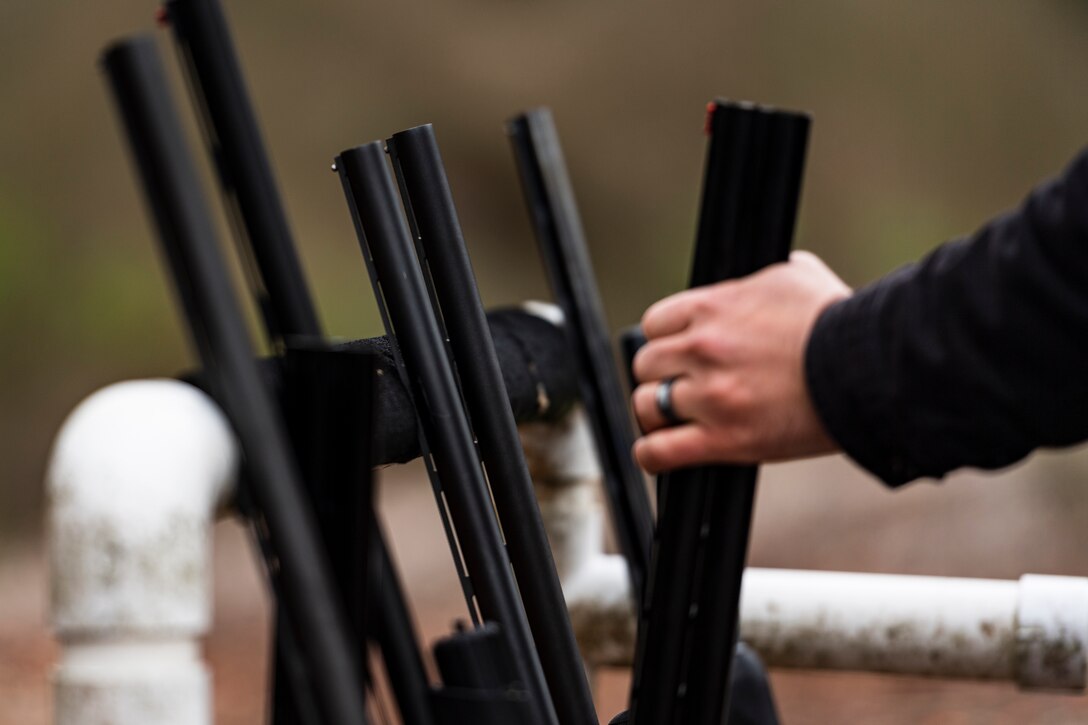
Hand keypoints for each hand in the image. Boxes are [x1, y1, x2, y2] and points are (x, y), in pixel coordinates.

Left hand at [631, 251, 850, 472]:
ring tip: (672, 419)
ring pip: (648, 406)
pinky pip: (660, 451)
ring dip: (657, 413)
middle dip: (661, 375)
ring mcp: (710, 396)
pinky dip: (651, 454)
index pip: (655, 324)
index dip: (666, 341)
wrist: (869, 368)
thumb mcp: (796, 276)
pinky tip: (655, 453)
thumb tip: (760, 280)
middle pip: (646, 365)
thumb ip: (760, 281)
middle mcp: (703, 349)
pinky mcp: (724, 439)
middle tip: (679, 385)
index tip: (676, 352)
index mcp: (712, 308)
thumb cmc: (839, 322)